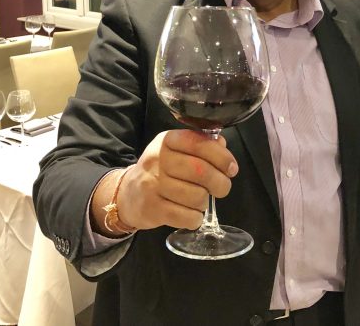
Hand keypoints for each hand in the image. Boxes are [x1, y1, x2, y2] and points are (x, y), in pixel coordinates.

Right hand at [93, 130, 238, 234]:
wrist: (127, 195)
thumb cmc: (160, 171)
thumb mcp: (176, 151)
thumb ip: (201, 146)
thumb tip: (223, 147)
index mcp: (167, 140)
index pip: (199, 143)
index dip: (221, 156)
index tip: (232, 168)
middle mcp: (158, 160)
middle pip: (201, 171)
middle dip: (220, 183)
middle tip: (221, 188)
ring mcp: (152, 185)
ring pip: (196, 196)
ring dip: (205, 202)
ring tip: (199, 200)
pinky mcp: (152, 208)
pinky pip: (186, 217)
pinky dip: (195, 219)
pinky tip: (191, 214)